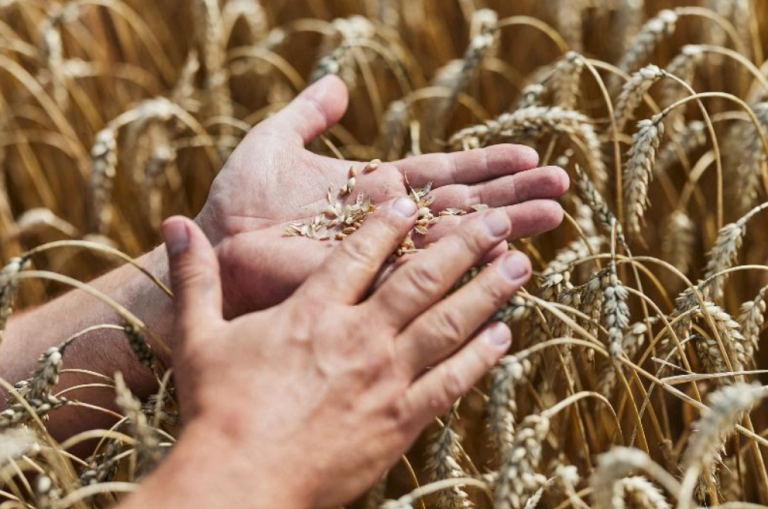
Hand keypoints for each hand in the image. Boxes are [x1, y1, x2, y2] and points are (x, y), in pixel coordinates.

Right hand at [161, 199, 531, 507]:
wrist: (240, 483)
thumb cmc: (216, 409)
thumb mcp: (198, 337)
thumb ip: (194, 278)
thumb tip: (171, 226)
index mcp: (312, 311)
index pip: (360, 251)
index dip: (390, 220)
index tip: (415, 198)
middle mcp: (358, 336)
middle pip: (421, 278)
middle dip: (463, 243)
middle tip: (498, 217)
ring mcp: (386, 379)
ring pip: (449, 323)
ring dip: (488, 290)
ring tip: (521, 263)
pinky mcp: (401, 422)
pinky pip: (452, 382)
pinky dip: (481, 356)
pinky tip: (505, 335)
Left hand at [195, 75, 566, 316]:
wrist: (214, 243)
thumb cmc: (239, 199)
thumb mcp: (275, 141)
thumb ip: (310, 113)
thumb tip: (337, 82)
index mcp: (374, 191)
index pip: (443, 176)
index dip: (484, 166)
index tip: (528, 155)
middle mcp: (388, 224)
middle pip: (462, 207)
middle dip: (512, 196)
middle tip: (562, 187)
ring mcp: (382, 252)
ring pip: (454, 236)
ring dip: (504, 224)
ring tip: (553, 214)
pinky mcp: (369, 277)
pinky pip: (426, 267)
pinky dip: (464, 259)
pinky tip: (502, 251)